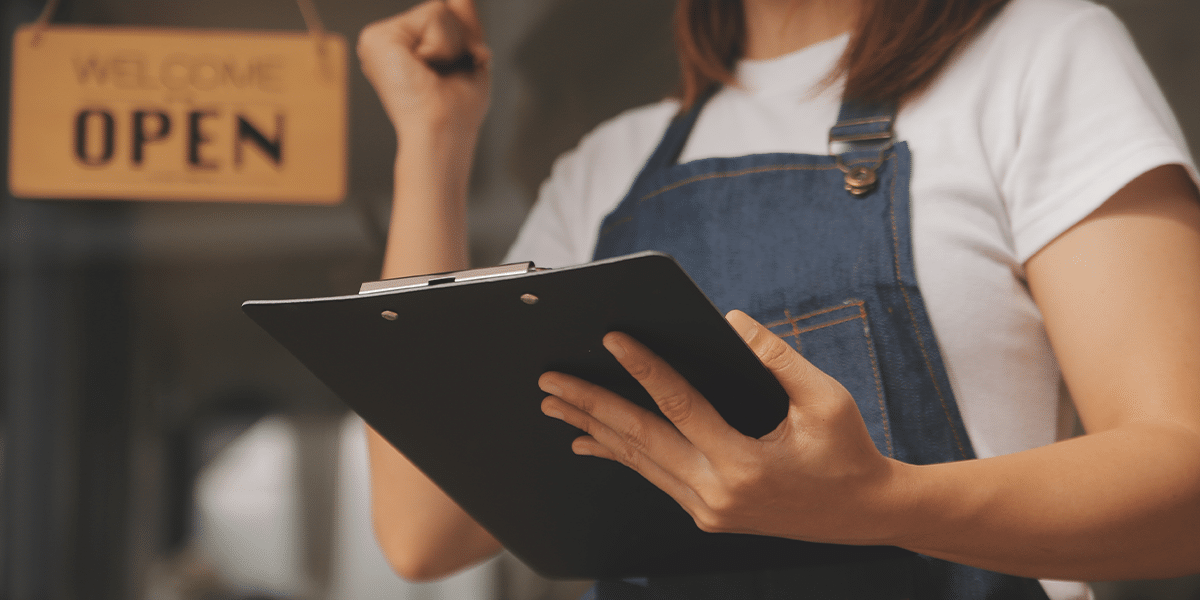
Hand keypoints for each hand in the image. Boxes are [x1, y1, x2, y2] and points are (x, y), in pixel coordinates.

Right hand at [358, 0, 491, 139]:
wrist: (443, 132)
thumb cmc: (457, 109)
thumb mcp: (468, 55)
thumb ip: (463, 19)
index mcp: (403, 47)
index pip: (440, 16)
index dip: (462, 37)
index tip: (460, 66)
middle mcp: (386, 41)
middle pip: (441, 9)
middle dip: (461, 39)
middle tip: (450, 73)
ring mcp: (377, 38)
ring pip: (438, 9)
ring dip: (453, 45)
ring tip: (434, 74)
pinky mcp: (377, 37)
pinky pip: (433, 14)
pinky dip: (443, 45)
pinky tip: (424, 69)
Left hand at [539, 310, 911, 545]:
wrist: (863, 513)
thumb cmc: (848, 452)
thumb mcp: (826, 399)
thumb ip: (777, 358)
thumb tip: (731, 323)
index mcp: (744, 463)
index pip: (680, 406)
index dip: (644, 369)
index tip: (612, 340)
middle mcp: (717, 492)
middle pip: (640, 439)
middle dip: (591, 406)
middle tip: (550, 380)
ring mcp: (707, 508)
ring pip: (639, 461)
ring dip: (594, 430)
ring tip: (556, 405)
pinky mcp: (706, 513)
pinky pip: (653, 477)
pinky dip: (620, 455)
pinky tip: (589, 442)